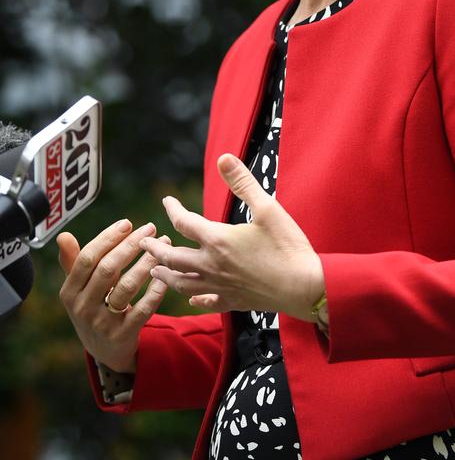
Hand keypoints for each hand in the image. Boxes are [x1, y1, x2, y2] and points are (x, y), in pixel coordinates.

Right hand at [58, 220, 168, 373]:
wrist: (105, 352)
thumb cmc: (94, 308)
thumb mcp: (79, 289)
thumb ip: (73, 262)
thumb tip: (63, 236)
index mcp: (70, 292)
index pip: (87, 258)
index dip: (108, 238)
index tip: (127, 223)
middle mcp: (82, 307)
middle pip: (107, 269)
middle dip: (131, 245)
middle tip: (151, 228)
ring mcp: (102, 323)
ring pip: (127, 286)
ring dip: (147, 262)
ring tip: (164, 244)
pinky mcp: (123, 335)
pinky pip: (144, 308)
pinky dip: (156, 289)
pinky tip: (166, 273)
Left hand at [140, 154, 324, 321]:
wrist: (306, 287)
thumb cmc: (288, 246)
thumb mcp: (268, 208)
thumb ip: (242, 183)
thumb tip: (223, 158)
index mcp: (218, 240)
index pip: (184, 222)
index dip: (172, 209)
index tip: (167, 201)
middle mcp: (212, 265)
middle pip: (173, 258)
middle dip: (155, 249)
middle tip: (144, 243)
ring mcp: (221, 286)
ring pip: (182, 283)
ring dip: (165, 275)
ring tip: (156, 270)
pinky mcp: (233, 301)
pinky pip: (206, 302)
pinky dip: (195, 299)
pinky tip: (192, 297)